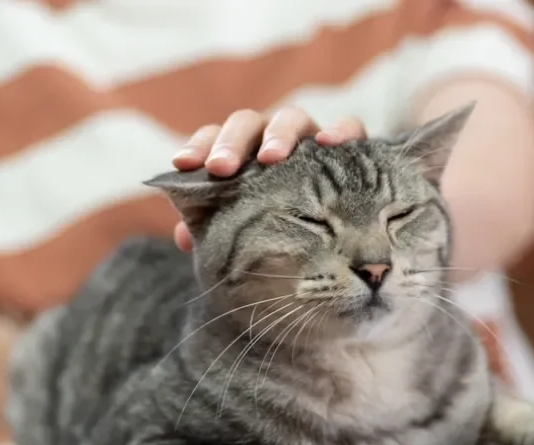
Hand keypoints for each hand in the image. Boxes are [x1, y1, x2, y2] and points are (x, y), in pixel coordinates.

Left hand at [170, 107, 366, 251]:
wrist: (343, 229)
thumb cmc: (283, 225)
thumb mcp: (248, 227)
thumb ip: (217, 226)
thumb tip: (184, 237)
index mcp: (245, 154)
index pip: (215, 138)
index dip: (198, 147)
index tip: (183, 164)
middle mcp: (273, 140)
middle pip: (248, 123)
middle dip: (232, 142)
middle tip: (221, 167)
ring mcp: (311, 139)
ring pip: (292, 117)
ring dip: (279, 133)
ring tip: (271, 158)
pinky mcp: (350, 147)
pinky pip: (349, 127)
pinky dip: (340, 128)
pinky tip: (329, 141)